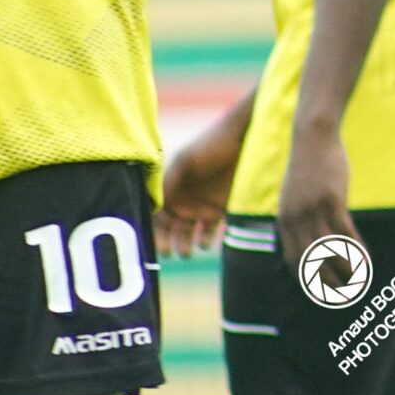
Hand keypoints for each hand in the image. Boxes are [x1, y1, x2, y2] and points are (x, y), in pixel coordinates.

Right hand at [153, 115, 244, 259]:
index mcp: (170, 186)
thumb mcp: (185, 162)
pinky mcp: (220, 209)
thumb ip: (168, 183)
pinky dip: (206, 239)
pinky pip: (210, 230)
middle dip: (168, 241)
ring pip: (189, 232)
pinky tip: (205, 243)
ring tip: (188, 252)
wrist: (243, 141)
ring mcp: (201, 204)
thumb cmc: (210, 146)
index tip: (154, 243)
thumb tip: (151, 208)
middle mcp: (183, 197)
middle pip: (170, 226)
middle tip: (170, 253)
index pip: (156, 213)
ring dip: (186, 243)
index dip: (153, 229)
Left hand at [275, 123, 357, 278]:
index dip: (306, 280)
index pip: (292, 260)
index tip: (321, 293)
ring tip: (360, 282)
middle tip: (343, 297)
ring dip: (345, 271)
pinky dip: (356, 251)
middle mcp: (294, 218)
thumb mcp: (293, 195)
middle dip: (327, 284)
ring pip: (328, 251)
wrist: (312, 136)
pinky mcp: (331, 200)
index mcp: (284, 220)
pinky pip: (344, 233)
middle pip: (309, 262)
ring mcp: (312, 209)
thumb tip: (306, 239)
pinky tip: (367, 260)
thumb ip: (296, 217)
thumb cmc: (308, 167)